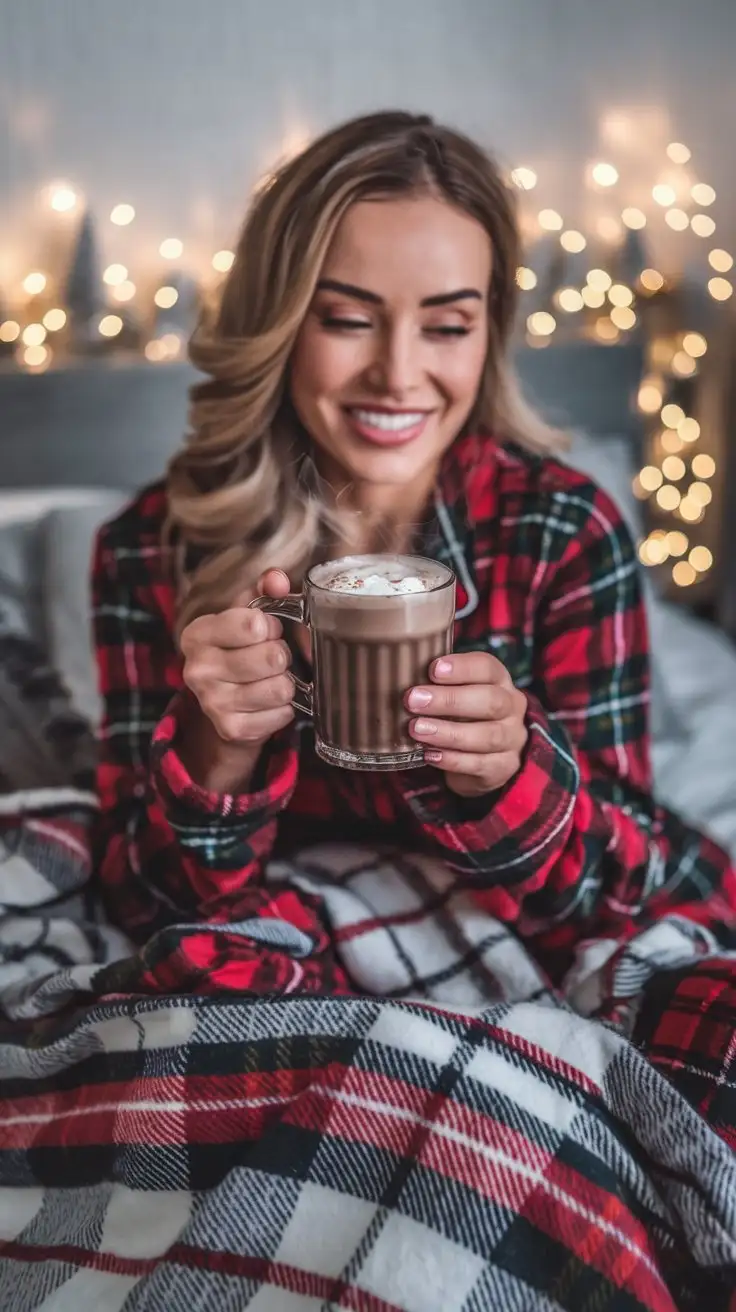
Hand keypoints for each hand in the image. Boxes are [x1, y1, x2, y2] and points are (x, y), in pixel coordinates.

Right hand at [180, 569, 295, 748]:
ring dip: (285, 683)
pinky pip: (282, 714)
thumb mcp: (246, 616)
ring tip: (270, 680)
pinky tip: (267, 703)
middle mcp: (197, 669)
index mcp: (197, 634)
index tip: (265, 632)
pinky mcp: (231, 729)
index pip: (254, 624)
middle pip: (272, 657)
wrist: (225, 704)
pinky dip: (283, 709)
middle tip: (271, 659)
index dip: (271, 627)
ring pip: (281, 688)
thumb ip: (264, 591)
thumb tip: (275, 579)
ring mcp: (212, 702)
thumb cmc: (239, 651)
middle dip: (281, 656)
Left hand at [405, 652, 527, 797]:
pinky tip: (429, 755)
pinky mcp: (503, 767)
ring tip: (417, 729)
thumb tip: (398, 674)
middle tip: (414, 700)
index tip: (432, 670)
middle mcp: (512, 707)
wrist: (489, 755)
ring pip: (486, 736)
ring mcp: (512, 739)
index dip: (462, 668)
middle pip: (490, 701)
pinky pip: (480, 764)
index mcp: (499, 680)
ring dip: (448, 732)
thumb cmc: (465, 714)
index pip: (487, 667)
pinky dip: (452, 760)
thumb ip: (437, 684)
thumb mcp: (457, 693)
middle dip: (449, 700)